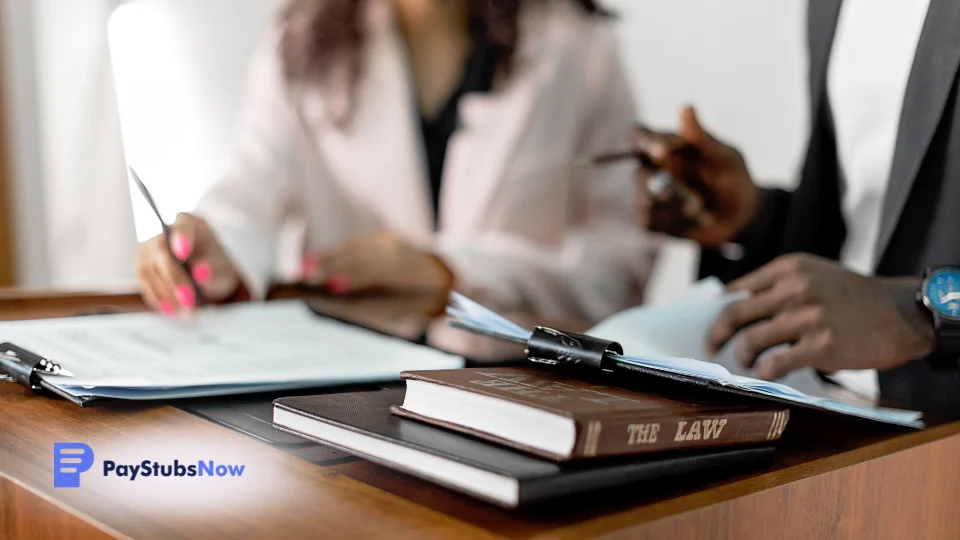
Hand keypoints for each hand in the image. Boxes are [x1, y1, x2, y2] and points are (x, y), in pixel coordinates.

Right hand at [136, 214, 240, 313]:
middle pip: (162, 252)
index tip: (183, 253)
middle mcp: (164, 231)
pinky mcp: (141, 265)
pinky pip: (145, 282)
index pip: (182, 227)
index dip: (181, 239)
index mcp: (189, 223)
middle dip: (175, 280)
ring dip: (167, 294)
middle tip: (190, 302)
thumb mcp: (222, 268)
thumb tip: (201, 274)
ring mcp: (148, 248)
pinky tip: (172, 310)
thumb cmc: (215, 265)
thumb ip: (214, 270)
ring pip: (150, 271)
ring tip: (186, 312)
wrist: (204, 270)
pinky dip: (158, 298)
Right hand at [302, 232, 453, 310]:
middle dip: (330, 266)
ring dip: (329, 257)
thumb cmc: (419, 300)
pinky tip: (322, 258)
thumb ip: (368, 305)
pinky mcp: (385, 236)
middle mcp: (396, 251)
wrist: (445, 274)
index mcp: (404, 272)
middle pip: (357, 257)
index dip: (347, 278)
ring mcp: (390, 241)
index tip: (324, 285)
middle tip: (304, 276)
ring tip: (306, 267)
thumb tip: (332, 301)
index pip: (370, 273)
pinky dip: (338, 251)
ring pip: (355, 247)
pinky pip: (357, 243)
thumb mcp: (399, 310)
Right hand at [634, 106, 759, 246]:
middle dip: (667, 188)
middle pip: (640, 174)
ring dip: (677, 208)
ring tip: (701, 210)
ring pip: (645, 201)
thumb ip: (702, 138)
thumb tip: (686, 107)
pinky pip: (649, 222)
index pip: (639, 135)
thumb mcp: (726, 158)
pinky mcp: (651, 219)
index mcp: (667, 146)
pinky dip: (675, 223)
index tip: (659, 151)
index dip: (642, 140)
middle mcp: (652, 168)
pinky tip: (694, 221)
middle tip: (695, 200)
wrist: (740, 218)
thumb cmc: (733, 180)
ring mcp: (648, 195)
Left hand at [707, 254, 934, 379]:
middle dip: (716, 334)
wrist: (901, 313)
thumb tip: (733, 305)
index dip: (718, 310)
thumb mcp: (814, 274)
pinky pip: (776, 363)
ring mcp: (807, 317)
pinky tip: (767, 373)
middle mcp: (795, 288)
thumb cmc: (852, 296)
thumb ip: (778, 285)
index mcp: (789, 268)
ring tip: (745, 362)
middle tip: (711, 346)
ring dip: (742, 355)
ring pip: (751, 340)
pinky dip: (765, 371)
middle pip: (735, 314)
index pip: (738, 290)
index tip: (711, 323)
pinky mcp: (821, 345)